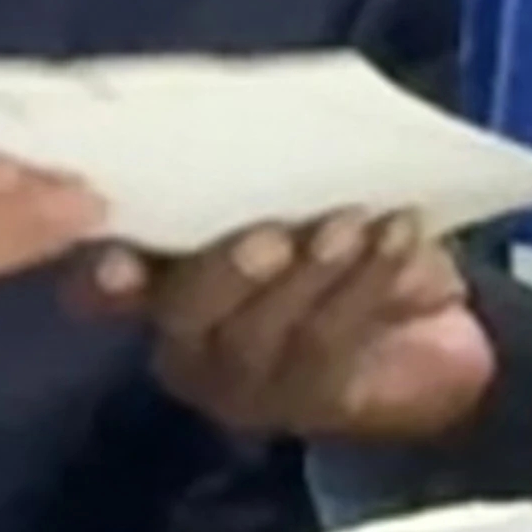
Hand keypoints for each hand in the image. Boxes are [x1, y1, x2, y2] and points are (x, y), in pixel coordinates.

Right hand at [79, 213, 497, 443]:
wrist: (426, 321)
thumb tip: (269, 127)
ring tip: (353, 224)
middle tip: (271, 236)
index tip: (119, 262)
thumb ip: (265, 173)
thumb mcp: (301, 192)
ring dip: (311, 273)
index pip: (108, 284)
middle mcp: (184, 339)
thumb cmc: (338, 233)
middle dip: (225, 271)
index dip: (105, 276)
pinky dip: (366, 283)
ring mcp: (242, 381)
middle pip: (184, 311)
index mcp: (157, 281)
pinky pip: (328, 344)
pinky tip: (396, 237)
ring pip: (261, 333)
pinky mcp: (305, 404)